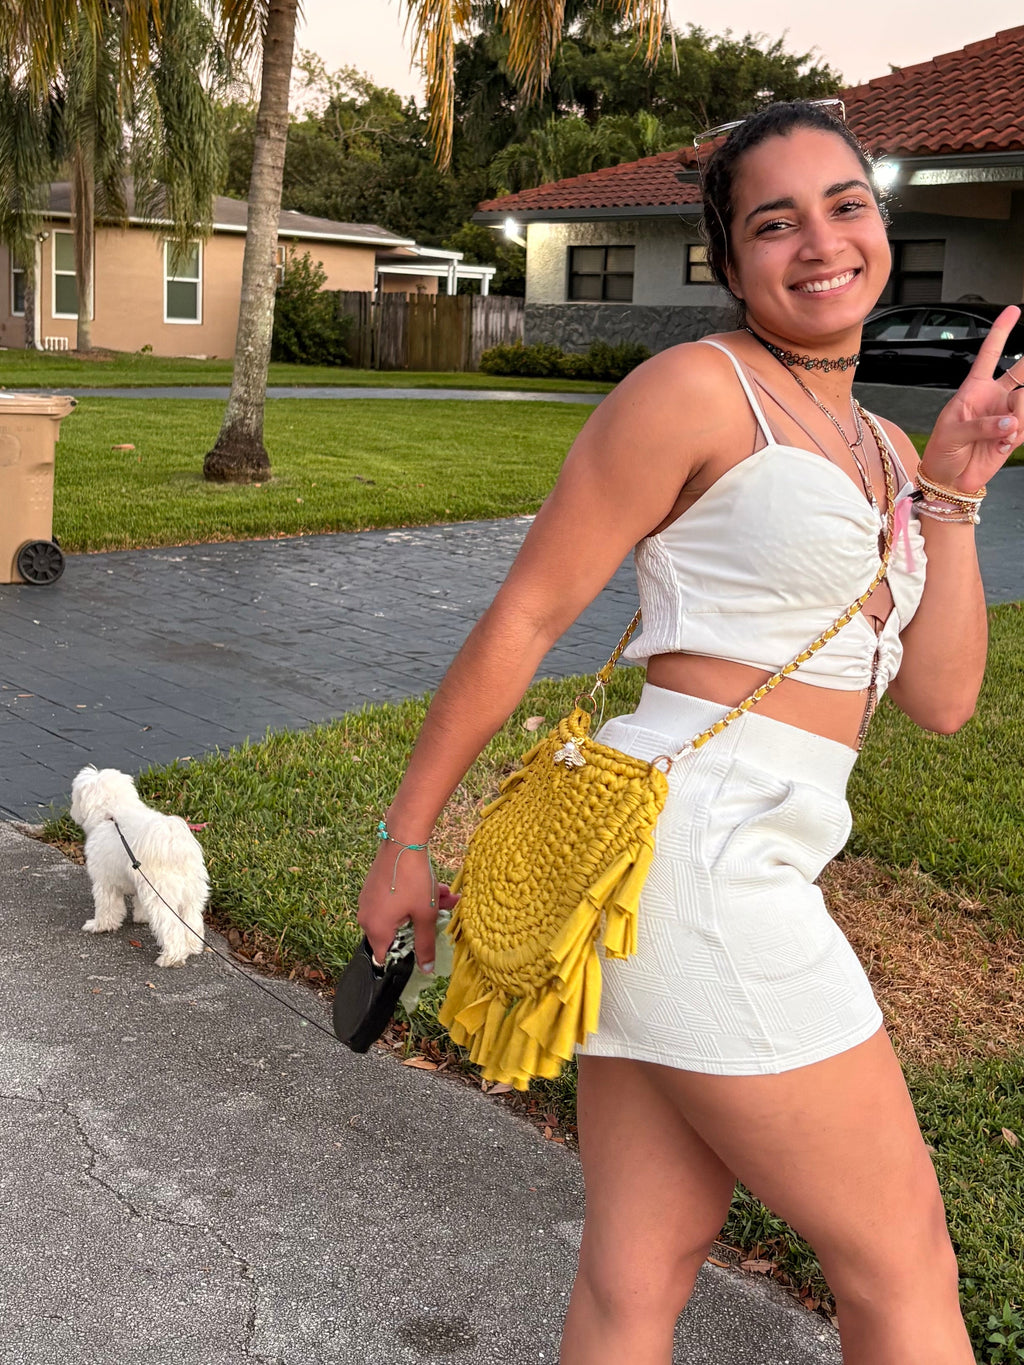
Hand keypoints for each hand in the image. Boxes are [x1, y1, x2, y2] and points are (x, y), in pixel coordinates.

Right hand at [357, 841, 456, 971]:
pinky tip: (434, 886)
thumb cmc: (413, 880)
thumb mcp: (425, 915)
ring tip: (445, 895)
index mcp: (375, 929)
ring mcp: (369, 900)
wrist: (403, 841)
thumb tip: (426, 970)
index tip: (422, 946)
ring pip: (399, 914)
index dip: (404, 957)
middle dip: (421, 925)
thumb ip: (425, 945)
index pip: (385, 957)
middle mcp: (367, 917)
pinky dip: (412, 897)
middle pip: (396, 933)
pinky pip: (394, 900)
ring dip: (421, 908)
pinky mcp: (374, 886)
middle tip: (442, 912)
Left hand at [919, 305, 1023, 491]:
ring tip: (1001, 436)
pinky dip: (1017, 436)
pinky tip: (1003, 445)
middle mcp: (994, 397)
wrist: (950, 479)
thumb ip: (981, 425)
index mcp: (973, 389)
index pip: (989, 354)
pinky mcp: (1016, 433)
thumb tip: (1009, 422)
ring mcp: (1008, 414)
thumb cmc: (942, 451)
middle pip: (1022, 370)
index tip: (1013, 310)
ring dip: (1017, 419)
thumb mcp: (952, 433)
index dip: (1001, 332)